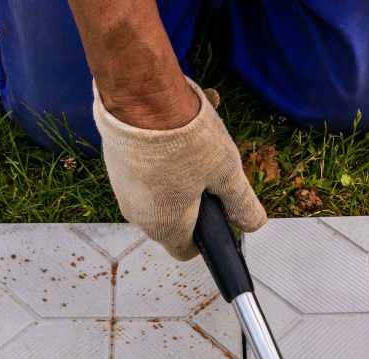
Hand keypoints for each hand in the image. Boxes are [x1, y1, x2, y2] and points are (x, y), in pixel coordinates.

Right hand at [93, 78, 266, 260]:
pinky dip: (156, 167)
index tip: (216, 213)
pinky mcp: (115, 169)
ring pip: (156, 199)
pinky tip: (168, 140)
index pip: (186, 250)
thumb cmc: (183, 138)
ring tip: (188, 151)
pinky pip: (141, 178)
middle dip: (192, 204)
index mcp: (167, 227)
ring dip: (174, 183)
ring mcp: (123, 194)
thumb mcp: (226, 172)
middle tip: (208, 173)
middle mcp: (140, 218)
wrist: (140, 98)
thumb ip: (241, 203)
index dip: (205, 236)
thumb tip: (253, 224)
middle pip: (171, 223)